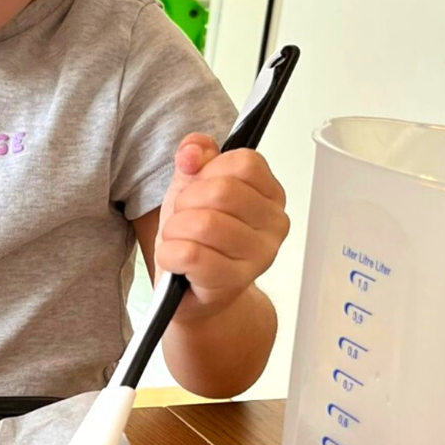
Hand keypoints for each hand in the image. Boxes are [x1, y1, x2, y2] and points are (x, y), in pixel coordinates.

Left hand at [153, 133, 288, 318]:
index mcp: (269, 194)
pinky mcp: (234, 281)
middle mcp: (273, 224)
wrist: (193, 292)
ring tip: (178, 240)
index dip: (209, 170)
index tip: (198, 186)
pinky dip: (170, 254)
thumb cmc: (197, 239)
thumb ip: (195, 157)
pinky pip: (191, 255)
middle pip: (222, 191)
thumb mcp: (192, 187)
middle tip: (182, 218)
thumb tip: (191, 152)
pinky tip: (175, 260)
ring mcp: (258, 255)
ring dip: (175, 230)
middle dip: (186, 202)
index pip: (244, 163)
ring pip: (204, 224)